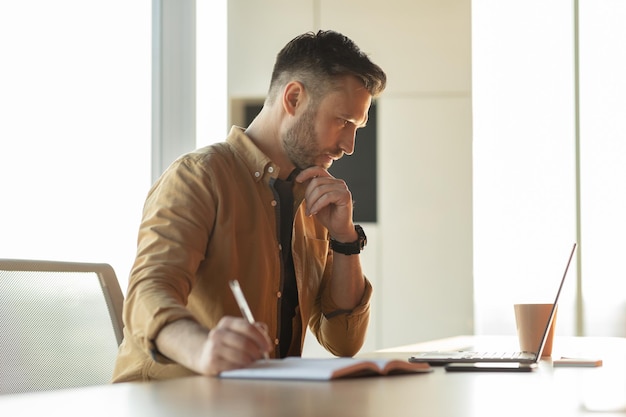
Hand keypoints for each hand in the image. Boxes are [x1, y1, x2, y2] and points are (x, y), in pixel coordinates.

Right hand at [155, 316, 271, 376]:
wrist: (203, 354)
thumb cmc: (227, 344)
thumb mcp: (238, 332)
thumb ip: (253, 329)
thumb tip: (264, 330)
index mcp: (227, 322)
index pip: (248, 327)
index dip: (261, 338)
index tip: (268, 346)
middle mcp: (218, 332)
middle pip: (245, 342)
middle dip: (257, 352)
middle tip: (261, 357)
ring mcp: (213, 347)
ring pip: (240, 356)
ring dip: (250, 361)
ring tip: (252, 363)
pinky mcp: (211, 361)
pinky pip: (232, 366)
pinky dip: (241, 368)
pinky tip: (242, 368)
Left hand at [295, 166, 356, 241]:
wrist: (338, 228)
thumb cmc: (328, 215)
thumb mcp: (315, 201)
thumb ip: (311, 190)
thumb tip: (301, 180)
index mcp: (330, 181)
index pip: (318, 170)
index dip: (306, 172)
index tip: (298, 180)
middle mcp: (338, 182)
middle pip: (316, 181)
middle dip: (308, 195)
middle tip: (307, 208)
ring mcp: (342, 188)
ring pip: (320, 189)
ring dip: (312, 202)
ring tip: (310, 211)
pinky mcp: (345, 196)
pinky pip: (327, 196)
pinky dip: (318, 204)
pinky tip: (315, 211)